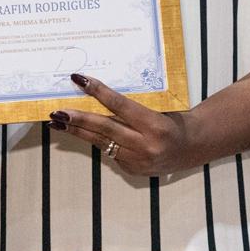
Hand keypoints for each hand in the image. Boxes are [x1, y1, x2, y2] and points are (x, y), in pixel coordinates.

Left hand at [49, 73, 201, 176]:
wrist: (192, 147)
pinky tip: (79, 132)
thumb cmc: (174, 120)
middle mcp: (146, 146)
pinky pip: (108, 152)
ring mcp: (138, 161)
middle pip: (105, 129)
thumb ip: (131, 107)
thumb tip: (96, 94)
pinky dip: (95, 141)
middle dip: (78, 120)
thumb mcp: (158, 108)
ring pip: (101, 143)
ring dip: (77, 131)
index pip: (120, 106)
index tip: (79, 80)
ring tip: (57, 122)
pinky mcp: (132, 170)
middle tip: (57, 111)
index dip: (99, 92)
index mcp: (156, 125)